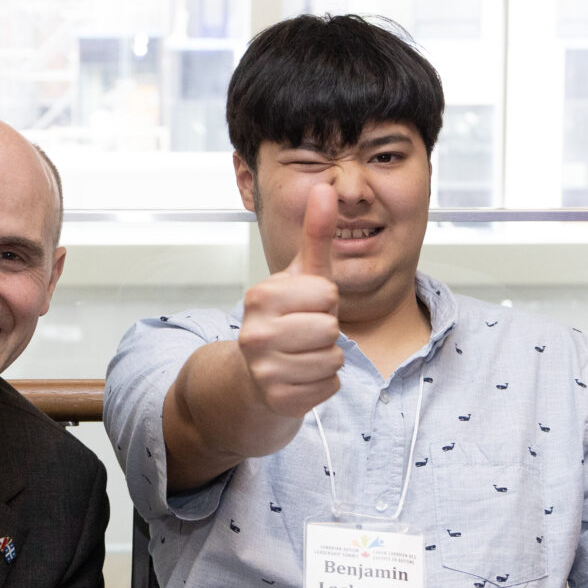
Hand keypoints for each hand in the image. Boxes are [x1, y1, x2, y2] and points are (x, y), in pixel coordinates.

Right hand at [235, 184, 343, 417]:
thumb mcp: (301, 275)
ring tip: (302, 354)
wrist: (254, 375)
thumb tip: (326, 187)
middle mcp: (255, 333)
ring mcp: (263, 369)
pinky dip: (322, 384)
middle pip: (331, 328)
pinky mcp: (278, 399)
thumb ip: (316, 233)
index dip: (325, 300)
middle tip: (304, 332)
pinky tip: (301, 376)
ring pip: (333, 359)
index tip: (305, 306)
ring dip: (326, 359)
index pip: (327, 293)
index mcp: (260, 296)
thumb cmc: (284, 319)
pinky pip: (329, 386)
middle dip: (327, 331)